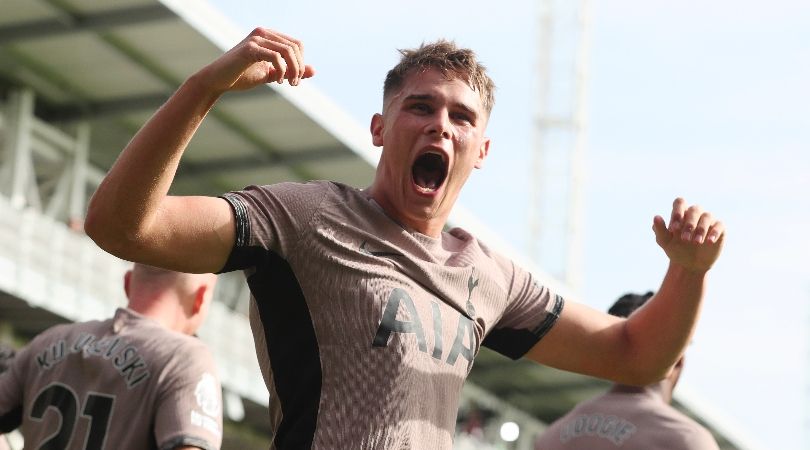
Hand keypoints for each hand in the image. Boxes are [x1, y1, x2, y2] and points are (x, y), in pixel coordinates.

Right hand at [196, 27, 314, 94]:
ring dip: (293, 70)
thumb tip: (314, 70)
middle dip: (299, 68)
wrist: (217, 81)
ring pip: (288, 51)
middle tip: (293, 84)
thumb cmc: (241, 76)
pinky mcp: (250, 48)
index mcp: (268, 35)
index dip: (301, 63)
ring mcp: (256, 38)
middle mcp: (263, 32)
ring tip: (288, 84)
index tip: (295, 80)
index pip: (297, 44)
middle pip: (295, 47)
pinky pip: (276, 56)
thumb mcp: (271, 74)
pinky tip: (277, 81)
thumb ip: (290, 71)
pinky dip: (281, 70)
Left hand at [652, 198, 724, 271]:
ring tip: (696, 242)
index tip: (674, 228)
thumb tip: (656, 216)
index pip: (680, 202)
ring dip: (701, 229)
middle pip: (694, 209)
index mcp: (681, 213)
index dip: (677, 212)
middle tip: (684, 239)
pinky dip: (714, 232)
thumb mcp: (665, 241)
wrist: (690, 265)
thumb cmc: (675, 249)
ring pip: (707, 216)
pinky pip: (719, 225)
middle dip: (689, 224)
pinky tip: (709, 241)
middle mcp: (695, 213)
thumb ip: (659, 229)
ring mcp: (708, 220)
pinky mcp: (719, 228)